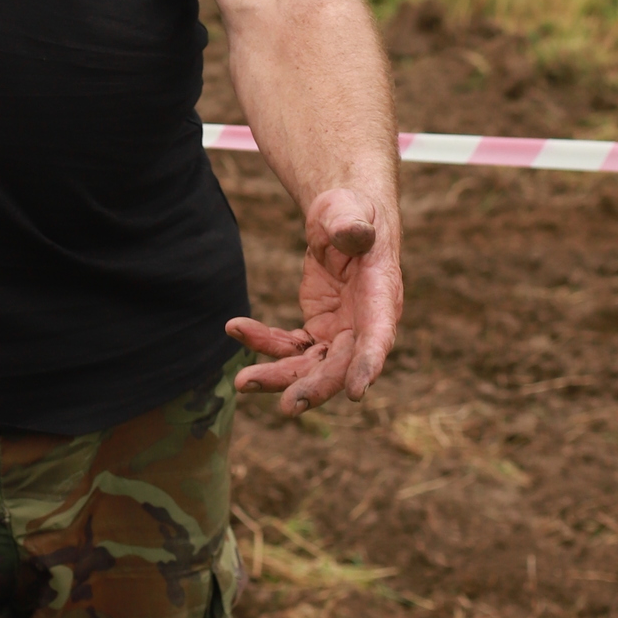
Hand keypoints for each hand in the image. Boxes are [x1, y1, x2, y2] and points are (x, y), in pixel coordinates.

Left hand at [227, 185, 402, 415]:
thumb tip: (352, 234)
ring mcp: (339, 331)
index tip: (357, 393)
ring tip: (241, 381)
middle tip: (287, 406)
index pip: (378, 336)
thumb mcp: (351, 211)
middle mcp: (364, 323)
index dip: (368, 364)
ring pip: (310, 366)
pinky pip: (289, 346)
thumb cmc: (352, 211)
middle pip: (341, 365)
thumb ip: (351, 224)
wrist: (340, 219)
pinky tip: (235, 327)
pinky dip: (262, 342)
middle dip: (314, 386)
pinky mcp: (317, 329)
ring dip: (278, 376)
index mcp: (381, 297)